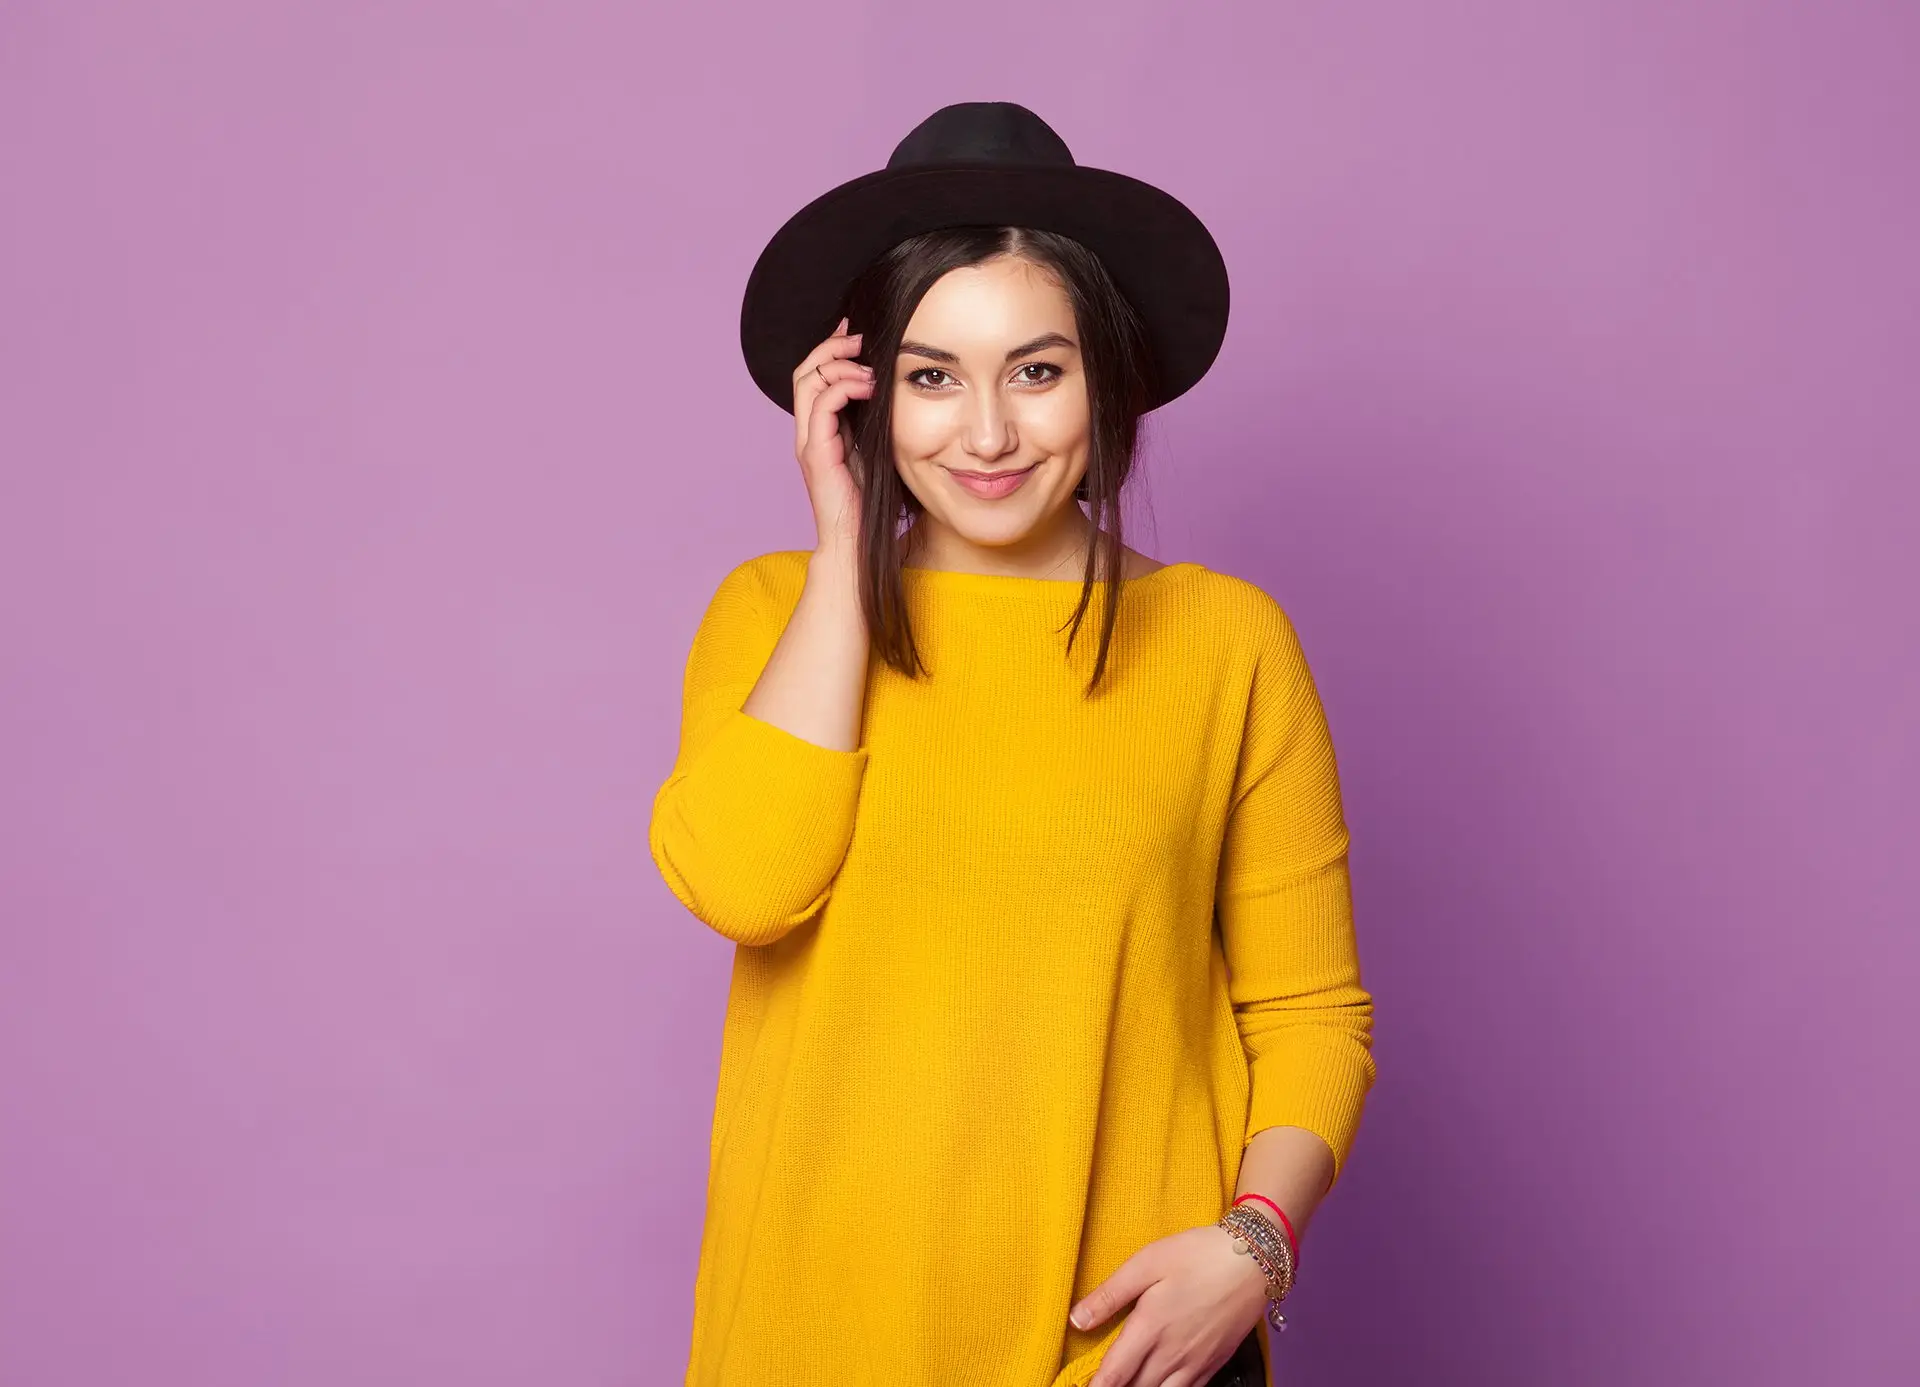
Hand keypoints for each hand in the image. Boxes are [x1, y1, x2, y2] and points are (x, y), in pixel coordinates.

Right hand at [791, 315, 874, 554]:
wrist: (855, 543)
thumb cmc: (869, 504)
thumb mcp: (874, 452)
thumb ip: (873, 423)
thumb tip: (891, 391)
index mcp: (818, 431)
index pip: (813, 376)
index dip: (831, 350)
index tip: (857, 333)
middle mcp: (807, 433)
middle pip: (805, 371)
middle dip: (832, 347)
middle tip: (860, 337)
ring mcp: (809, 443)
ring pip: (809, 381)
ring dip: (840, 363)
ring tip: (868, 364)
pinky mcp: (817, 454)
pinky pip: (823, 404)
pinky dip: (845, 386)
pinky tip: (870, 386)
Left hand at [1072, 1223, 1268, 1386]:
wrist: (1254, 1260)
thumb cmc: (1198, 1255)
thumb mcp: (1147, 1262)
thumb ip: (1110, 1294)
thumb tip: (1077, 1319)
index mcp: (1150, 1328)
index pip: (1114, 1374)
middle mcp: (1172, 1353)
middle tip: (1103, 1384)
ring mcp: (1195, 1363)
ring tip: (1128, 1385)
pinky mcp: (1214, 1364)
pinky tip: (1161, 1385)